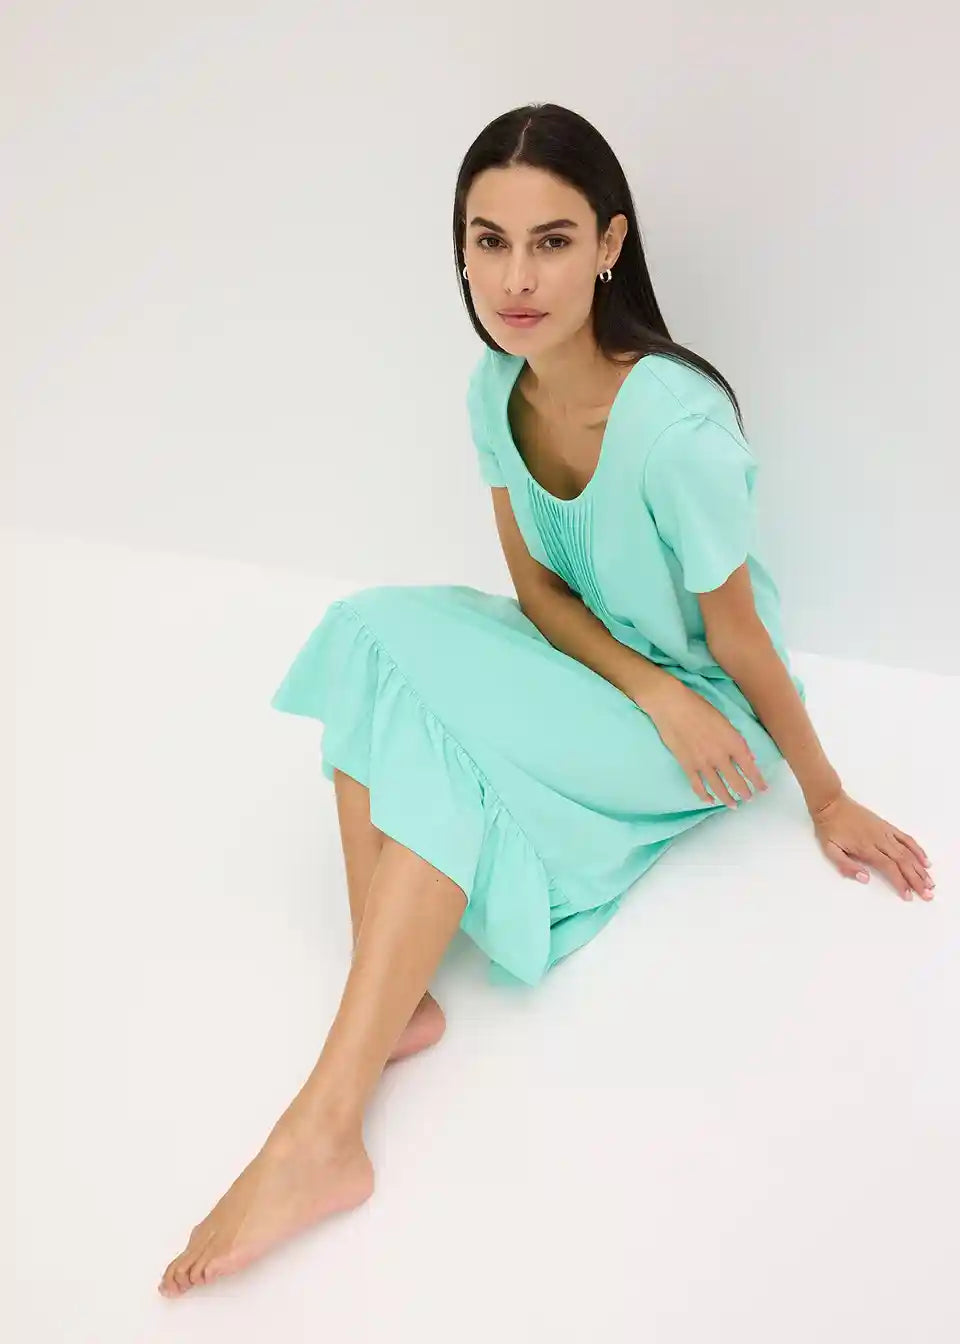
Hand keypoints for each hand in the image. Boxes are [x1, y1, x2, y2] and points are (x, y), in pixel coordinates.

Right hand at [642, 678, 767, 807]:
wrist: (672, 705)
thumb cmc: (699, 707)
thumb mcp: (724, 720)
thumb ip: (737, 740)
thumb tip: (748, 757)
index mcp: (732, 742)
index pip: (750, 767)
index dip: (758, 780)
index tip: (763, 789)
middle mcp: (720, 756)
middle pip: (736, 781)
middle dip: (745, 792)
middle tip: (749, 799)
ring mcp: (702, 763)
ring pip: (718, 787)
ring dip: (727, 798)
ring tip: (733, 806)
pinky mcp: (687, 765)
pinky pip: (697, 785)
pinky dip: (704, 795)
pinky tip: (709, 801)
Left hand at [810, 789, 933, 900]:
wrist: (831, 804)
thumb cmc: (829, 828)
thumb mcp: (830, 849)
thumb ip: (847, 866)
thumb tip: (865, 879)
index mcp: (866, 847)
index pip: (889, 867)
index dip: (900, 882)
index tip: (908, 896)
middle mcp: (880, 840)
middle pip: (903, 862)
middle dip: (917, 879)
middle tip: (928, 894)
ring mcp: (885, 832)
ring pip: (908, 852)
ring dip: (920, 868)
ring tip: (930, 881)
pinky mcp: (887, 826)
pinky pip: (906, 838)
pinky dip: (917, 849)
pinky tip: (925, 860)